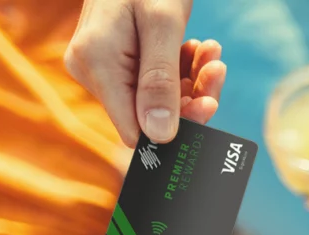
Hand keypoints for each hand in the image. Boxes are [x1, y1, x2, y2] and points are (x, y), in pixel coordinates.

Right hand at [64, 0, 225, 145]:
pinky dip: (181, 70)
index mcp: (96, 63)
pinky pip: (155, 82)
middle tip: (217, 72)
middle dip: (189, 98)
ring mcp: (103, 68)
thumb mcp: (162, 24)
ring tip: (211, 53)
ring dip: (191, 82)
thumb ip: (160, 82)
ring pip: (157, 100)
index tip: (207, 105)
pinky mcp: (117, 63)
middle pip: (149, 116)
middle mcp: (91, 71)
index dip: (174, 128)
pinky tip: (198, 50)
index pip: (134, 129)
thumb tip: (160, 136)